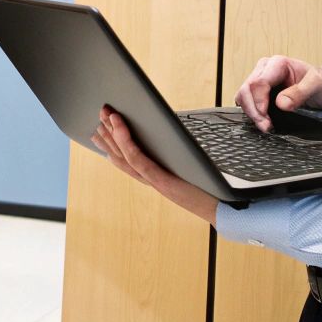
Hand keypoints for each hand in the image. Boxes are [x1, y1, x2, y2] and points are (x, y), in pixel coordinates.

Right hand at [91, 104, 218, 224]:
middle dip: (108, 133)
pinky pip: (138, 159)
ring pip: (124, 155)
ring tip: (106, 114)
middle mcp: (149, 180)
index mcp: (154, 177)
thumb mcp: (187, 167)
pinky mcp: (161, 180)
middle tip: (100, 112)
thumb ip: (174, 153)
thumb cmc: (208, 188)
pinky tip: (120, 126)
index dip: (109, 144)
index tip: (99, 128)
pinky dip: (126, 141)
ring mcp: (154, 181)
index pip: (124, 159)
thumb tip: (168, 130)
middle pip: (120, 156)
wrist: (222, 208)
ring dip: (113, 133)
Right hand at [237, 55, 321, 131]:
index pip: (258, 83)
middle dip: (253, 110)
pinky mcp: (259, 89)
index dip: (259, 103)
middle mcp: (265, 68)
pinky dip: (251, 111)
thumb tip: (281, 103)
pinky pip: (246, 99)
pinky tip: (263, 119)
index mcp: (278, 63)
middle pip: (247, 89)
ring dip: (251, 112)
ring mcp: (260, 77)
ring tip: (265, 125)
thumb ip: (300, 93)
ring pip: (243, 95)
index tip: (266, 120)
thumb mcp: (317, 86)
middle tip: (265, 127)